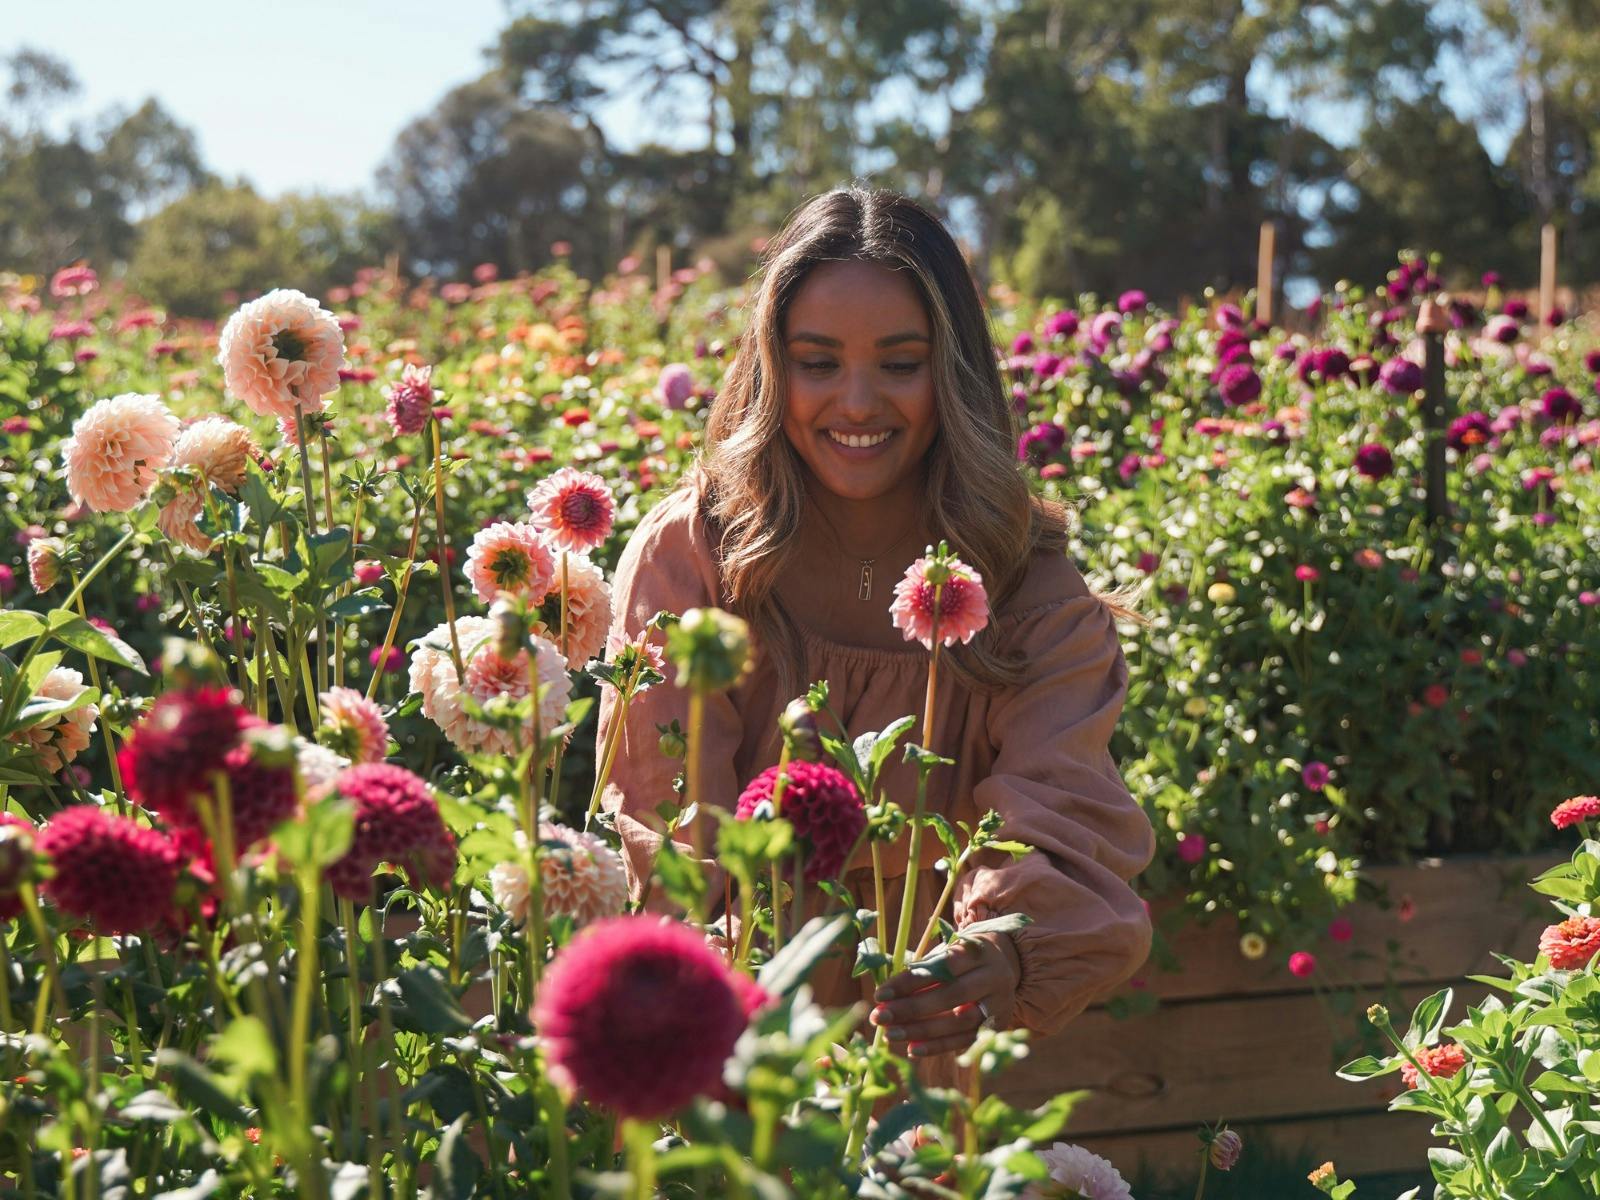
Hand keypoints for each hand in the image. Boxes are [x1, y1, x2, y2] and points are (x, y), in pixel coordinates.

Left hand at [869, 932, 1022, 1057]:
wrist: (1004, 966)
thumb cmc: (962, 960)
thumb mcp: (946, 954)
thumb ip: (922, 971)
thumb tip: (886, 998)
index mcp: (978, 952)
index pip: (942, 966)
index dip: (910, 981)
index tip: (880, 994)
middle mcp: (992, 977)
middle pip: (952, 995)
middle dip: (912, 1008)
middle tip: (880, 1017)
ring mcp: (998, 1005)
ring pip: (959, 1021)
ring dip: (922, 1030)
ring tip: (891, 1034)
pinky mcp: (996, 1027)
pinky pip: (965, 1040)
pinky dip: (938, 1046)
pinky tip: (912, 1049)